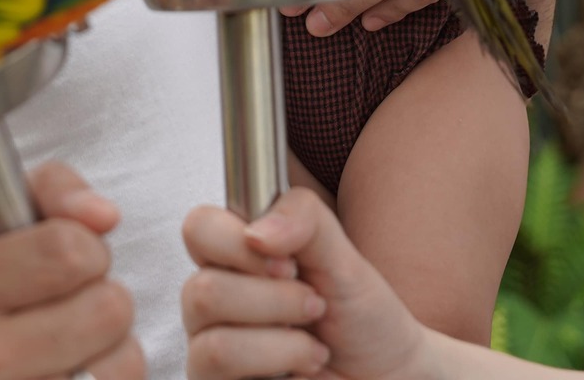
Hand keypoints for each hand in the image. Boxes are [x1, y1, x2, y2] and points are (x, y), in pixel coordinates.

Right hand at [0, 162, 138, 379]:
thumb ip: (54, 190)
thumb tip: (103, 215)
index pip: (67, 250)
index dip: (85, 246)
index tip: (65, 259)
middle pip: (108, 309)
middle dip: (104, 297)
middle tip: (69, 304)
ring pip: (120, 363)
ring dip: (111, 349)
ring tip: (71, 343)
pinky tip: (75, 373)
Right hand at [183, 189, 432, 379]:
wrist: (385, 374)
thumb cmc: (359, 315)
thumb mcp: (343, 256)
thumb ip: (305, 220)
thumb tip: (255, 232)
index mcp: (233, 257)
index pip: (198, 229)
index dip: (238, 244)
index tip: (289, 264)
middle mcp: (211, 303)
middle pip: (202, 291)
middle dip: (276, 302)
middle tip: (314, 306)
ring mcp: (208, 352)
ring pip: (216, 345)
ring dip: (283, 344)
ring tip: (315, 348)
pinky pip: (225, 376)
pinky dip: (281, 367)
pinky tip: (301, 371)